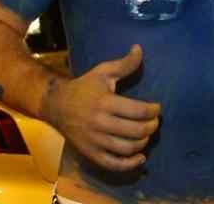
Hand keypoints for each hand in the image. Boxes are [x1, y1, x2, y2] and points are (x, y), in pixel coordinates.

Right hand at [43, 44, 160, 171]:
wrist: (56, 105)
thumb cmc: (84, 87)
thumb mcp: (103, 72)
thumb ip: (124, 64)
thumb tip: (139, 49)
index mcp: (104, 102)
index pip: (138, 111)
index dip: (153, 111)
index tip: (157, 108)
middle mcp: (99, 123)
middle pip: (135, 131)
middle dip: (151, 126)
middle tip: (155, 121)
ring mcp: (94, 141)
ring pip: (126, 148)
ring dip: (143, 142)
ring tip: (146, 134)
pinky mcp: (90, 153)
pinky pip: (112, 164)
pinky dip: (129, 164)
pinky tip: (140, 157)